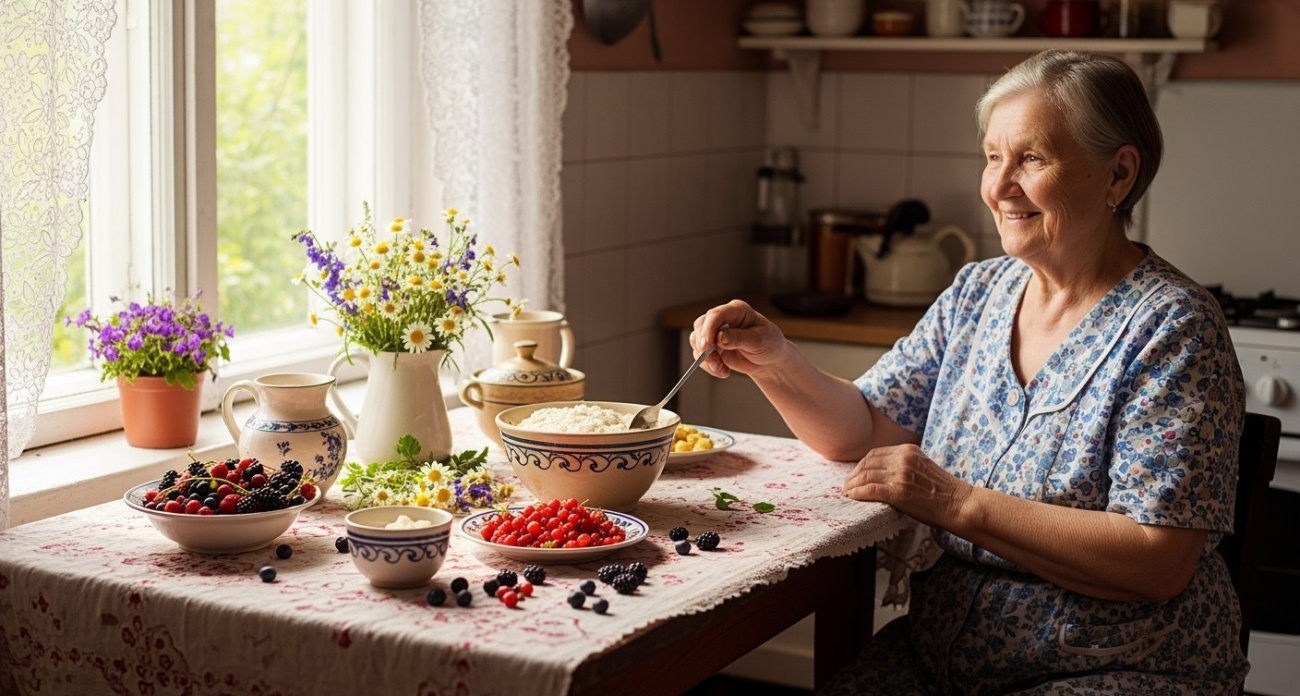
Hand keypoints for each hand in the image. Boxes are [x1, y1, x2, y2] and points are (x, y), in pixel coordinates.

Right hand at [690, 300, 789, 378]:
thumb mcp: (759, 341)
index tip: (707, 345)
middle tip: (713, 360)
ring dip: (706, 358)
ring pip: (697, 340)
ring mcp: (716, 332)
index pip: (716, 314)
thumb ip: (739, 338)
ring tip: (720, 369)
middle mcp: (724, 318)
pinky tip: (722, 371)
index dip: (709, 328)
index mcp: (737, 310)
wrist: (770, 360)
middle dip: (703, 345)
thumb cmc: (769, 344)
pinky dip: (708, 365)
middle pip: (701, 325)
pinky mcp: (713, 347)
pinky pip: (701, 355)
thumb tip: (720, 337)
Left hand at [842, 444, 970, 527]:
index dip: (860, 465)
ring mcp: (900, 474)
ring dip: (852, 485)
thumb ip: (903, 465)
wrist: (959, 504)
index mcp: (908, 450)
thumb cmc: (942, 491)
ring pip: (866, 475)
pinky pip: (870, 489)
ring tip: (847, 492)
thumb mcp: (922, 467)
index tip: (854, 474)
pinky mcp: (899, 492)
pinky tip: (852, 497)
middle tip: (847, 485)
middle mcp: (903, 458)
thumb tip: (879, 474)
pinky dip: (857, 493)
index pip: (875, 453)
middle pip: (867, 463)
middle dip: (853, 475)